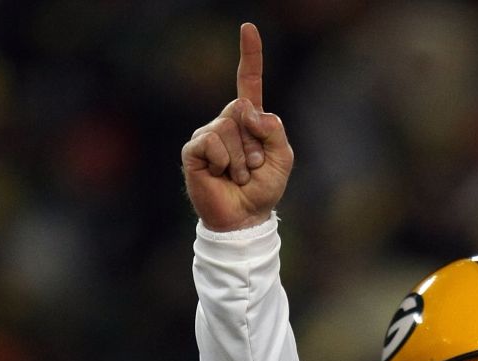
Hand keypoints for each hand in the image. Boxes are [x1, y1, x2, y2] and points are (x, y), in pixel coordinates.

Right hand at [181, 23, 293, 231]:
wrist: (245, 217)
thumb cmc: (264, 188)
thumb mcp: (283, 157)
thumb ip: (274, 129)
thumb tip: (247, 110)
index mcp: (249, 120)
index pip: (248, 81)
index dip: (250, 55)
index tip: (249, 28)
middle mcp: (225, 121)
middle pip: (241, 109)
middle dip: (255, 142)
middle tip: (253, 166)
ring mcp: (207, 134)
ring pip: (228, 128)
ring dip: (242, 158)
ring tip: (238, 174)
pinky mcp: (193, 150)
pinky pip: (212, 142)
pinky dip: (225, 162)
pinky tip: (221, 175)